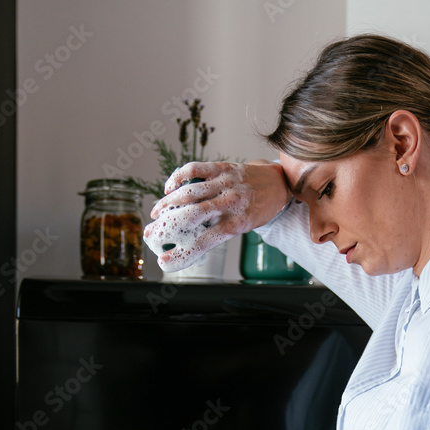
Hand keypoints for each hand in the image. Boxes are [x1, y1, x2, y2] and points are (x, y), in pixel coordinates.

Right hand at [143, 160, 290, 272]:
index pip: (205, 242)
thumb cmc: (257, 210)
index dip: (182, 254)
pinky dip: (177, 178)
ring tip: (155, 213)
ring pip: (189, 192)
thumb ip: (217, 232)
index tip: (163, 262)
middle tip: (150, 233)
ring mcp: (226, 183)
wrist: (278, 184)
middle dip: (167, 225)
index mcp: (237, 224)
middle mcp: (231, 203)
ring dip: (168, 204)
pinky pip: (194, 169)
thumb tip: (187, 244)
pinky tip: (169, 189)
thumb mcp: (242, 228)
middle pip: (192, 215)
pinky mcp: (222, 167)